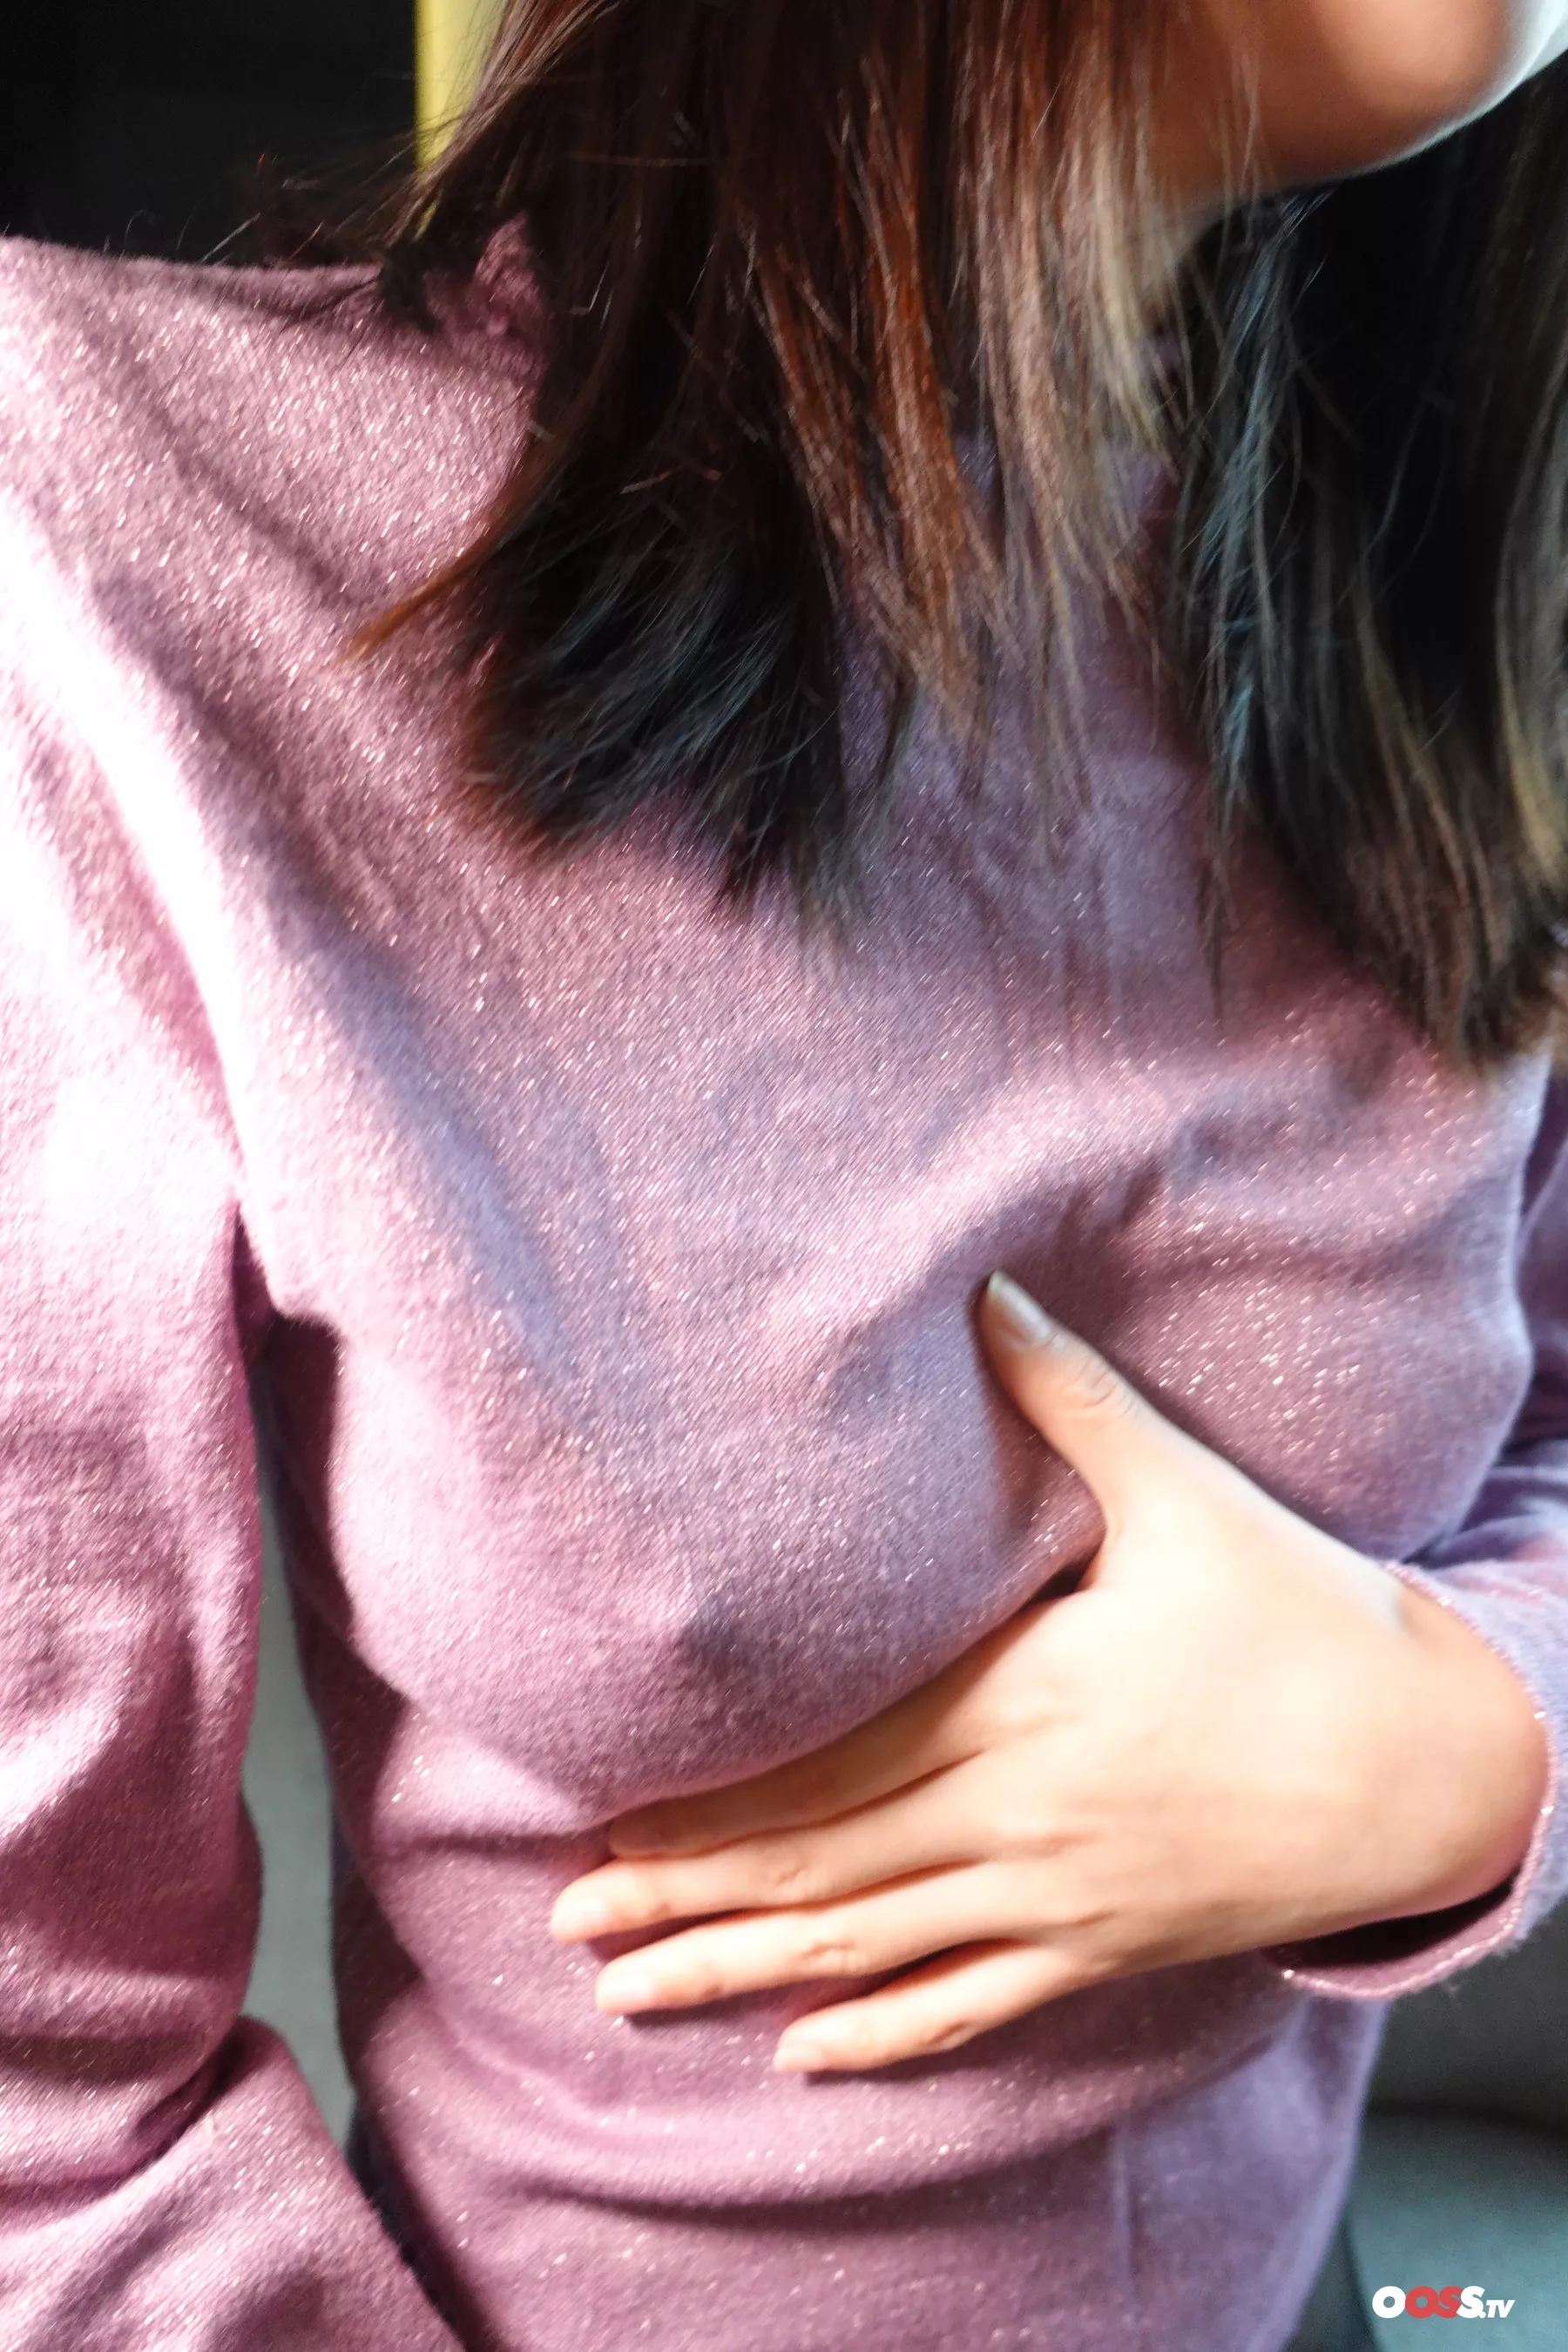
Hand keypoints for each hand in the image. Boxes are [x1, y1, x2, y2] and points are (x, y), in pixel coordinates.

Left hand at [550, 1273, 1547, 2072]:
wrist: (1432, 1768)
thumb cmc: (1303, 1622)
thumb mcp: (1183, 1495)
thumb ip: (1067, 1398)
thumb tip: (981, 1292)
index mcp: (1022, 1699)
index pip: (832, 1763)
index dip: (714, 1796)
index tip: (608, 1812)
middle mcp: (1020, 1812)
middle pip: (824, 1864)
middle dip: (691, 1893)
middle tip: (571, 1921)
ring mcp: (1061, 1896)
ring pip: (875, 1947)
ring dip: (746, 1970)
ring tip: (635, 1993)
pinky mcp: (1107, 1947)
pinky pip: (977, 2007)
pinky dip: (887, 2035)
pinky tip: (806, 2054)